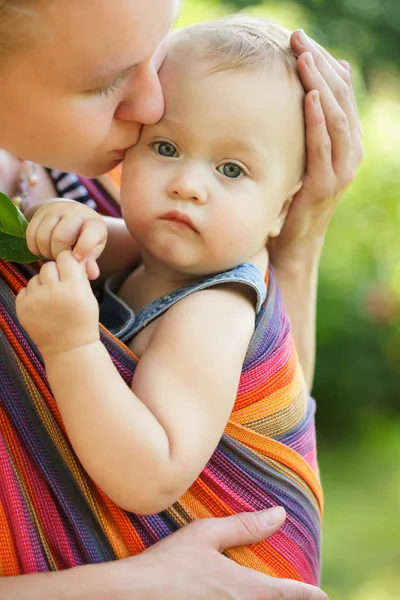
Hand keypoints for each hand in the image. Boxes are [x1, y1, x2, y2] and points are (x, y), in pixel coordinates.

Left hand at [16, 250, 98, 356]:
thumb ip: (81, 275)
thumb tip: (76, 255)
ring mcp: (35, 300)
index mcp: (74, 288)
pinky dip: (32, 295)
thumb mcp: (89, 296)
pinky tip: (42, 306)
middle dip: (55, 273)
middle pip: (48, 266)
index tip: (70, 270)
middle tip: (60, 287)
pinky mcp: (22, 308)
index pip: (65, 258)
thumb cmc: (83, 321)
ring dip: (43, 284)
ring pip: (35, 277)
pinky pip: (25, 289)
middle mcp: (53, 292)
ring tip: (51, 300)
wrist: (68, 347)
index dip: (68, 263)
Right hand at [26, 200, 107, 279]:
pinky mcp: (40, 211)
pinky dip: (34, 246)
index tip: (77, 258)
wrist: (75, 217)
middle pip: (60, 238)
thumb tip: (91, 274)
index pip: (88, 237)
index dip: (81, 251)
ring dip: (45, 251)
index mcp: (93, 223)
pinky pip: (31, 232)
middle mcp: (75, 211)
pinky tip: (42, 250)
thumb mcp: (93, 249)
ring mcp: (56, 209)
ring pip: (43, 236)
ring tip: (52, 254)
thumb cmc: (86, 237)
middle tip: (61, 259)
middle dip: (58, 254)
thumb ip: (90, 261)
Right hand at [122, 508, 327, 599]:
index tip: (323, 595)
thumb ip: (245, 526)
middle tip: (300, 597)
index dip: (307, 594)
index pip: (286, 593)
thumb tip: (280, 515)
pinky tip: (236, 598)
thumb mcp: (205, 535)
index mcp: (243, 588)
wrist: (133, 595)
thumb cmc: (168, 563)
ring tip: (272, 597)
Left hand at [269, 30, 362, 263]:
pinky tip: (308, 97)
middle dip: (320, 67)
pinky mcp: (324, 187)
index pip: (341, 93)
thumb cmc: (296, 196)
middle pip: (341, 100)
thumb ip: (315, 125)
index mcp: (347, 142)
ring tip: (304, 59)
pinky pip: (323, 149)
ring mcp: (340, 171)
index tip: (301, 40)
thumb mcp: (306, 155)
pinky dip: (317, 122)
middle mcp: (350, 154)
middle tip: (298, 40)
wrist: (295, 241)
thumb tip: (321, 84)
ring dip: (320, 86)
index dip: (324, 63)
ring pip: (336, 120)